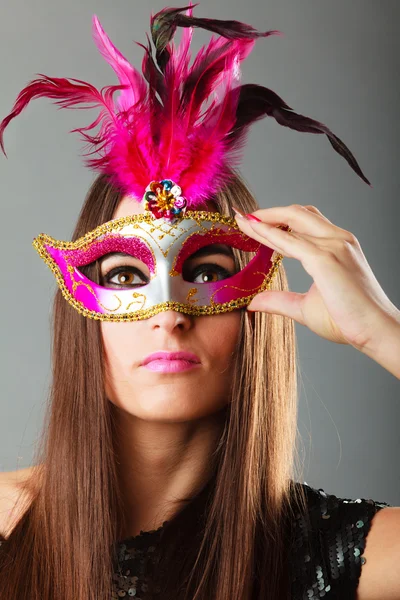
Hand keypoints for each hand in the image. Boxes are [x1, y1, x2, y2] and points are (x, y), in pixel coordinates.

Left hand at [234, 204, 399, 353]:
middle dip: (268, 212)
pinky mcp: (325, 258)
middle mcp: (337, 240)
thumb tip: (252, 302)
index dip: (276, 221)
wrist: (375, 331)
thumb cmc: (347, 321)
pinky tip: (253, 231)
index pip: (302, 225)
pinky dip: (269, 233)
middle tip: (243, 217)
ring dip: (265, 218)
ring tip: (243, 220)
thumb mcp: (305, 308)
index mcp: (336, 247)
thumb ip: (279, 301)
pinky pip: (291, 240)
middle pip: (298, 213)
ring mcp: (333, 246)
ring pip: (294, 219)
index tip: (252, 222)